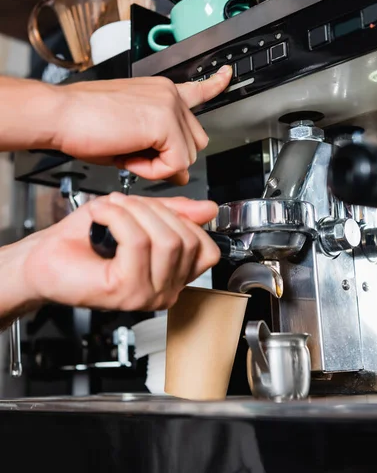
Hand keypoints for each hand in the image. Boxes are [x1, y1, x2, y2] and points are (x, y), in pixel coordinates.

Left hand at [14, 194, 219, 312]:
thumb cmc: (83, 239)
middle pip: (185, 240)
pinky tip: (101, 216)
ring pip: (164, 240)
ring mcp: (146, 295)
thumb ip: (174, 212)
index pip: (206, 249)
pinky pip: (137, 242)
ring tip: (110, 209)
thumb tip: (208, 209)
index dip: (182, 218)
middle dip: (153, 209)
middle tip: (124, 204)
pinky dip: (117, 218)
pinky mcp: (125, 291)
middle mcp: (164, 291)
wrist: (45, 257)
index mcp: (172, 276)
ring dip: (133, 212)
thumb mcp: (138, 214)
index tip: (152, 207)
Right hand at [53, 65, 231, 183]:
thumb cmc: (83, 123)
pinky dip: (153, 171)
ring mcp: (169, 106)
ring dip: (158, 165)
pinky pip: (175, 164)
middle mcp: (168, 94)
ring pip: (187, 156)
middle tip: (136, 156)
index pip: (198, 88)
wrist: (59, 115)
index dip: (215, 84)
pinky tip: (130, 157)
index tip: (227, 74)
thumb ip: (160, 150)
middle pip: (195, 141)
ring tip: (126, 153)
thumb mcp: (130, 137)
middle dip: (171, 157)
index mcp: (160, 91)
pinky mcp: (165, 122)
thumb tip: (182, 174)